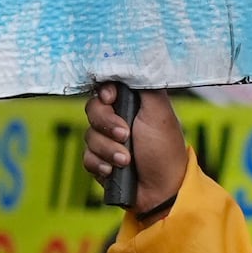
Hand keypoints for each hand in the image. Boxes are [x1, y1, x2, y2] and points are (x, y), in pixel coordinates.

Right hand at [83, 84, 189, 217]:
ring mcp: (108, 141)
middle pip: (92, 109)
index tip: (111, 99)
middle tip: (125, 135)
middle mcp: (119, 119)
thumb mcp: (159, 111)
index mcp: (133, 103)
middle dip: (107, 124)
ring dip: (108, 150)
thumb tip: (130, 62)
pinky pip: (87, 158)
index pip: (106, 87)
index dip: (105, 93)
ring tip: (127, 161)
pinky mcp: (101, 162)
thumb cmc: (165, 148)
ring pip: (89, 136)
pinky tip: (116, 171)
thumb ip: (144, 84)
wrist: (162, 190)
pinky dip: (101, 165)